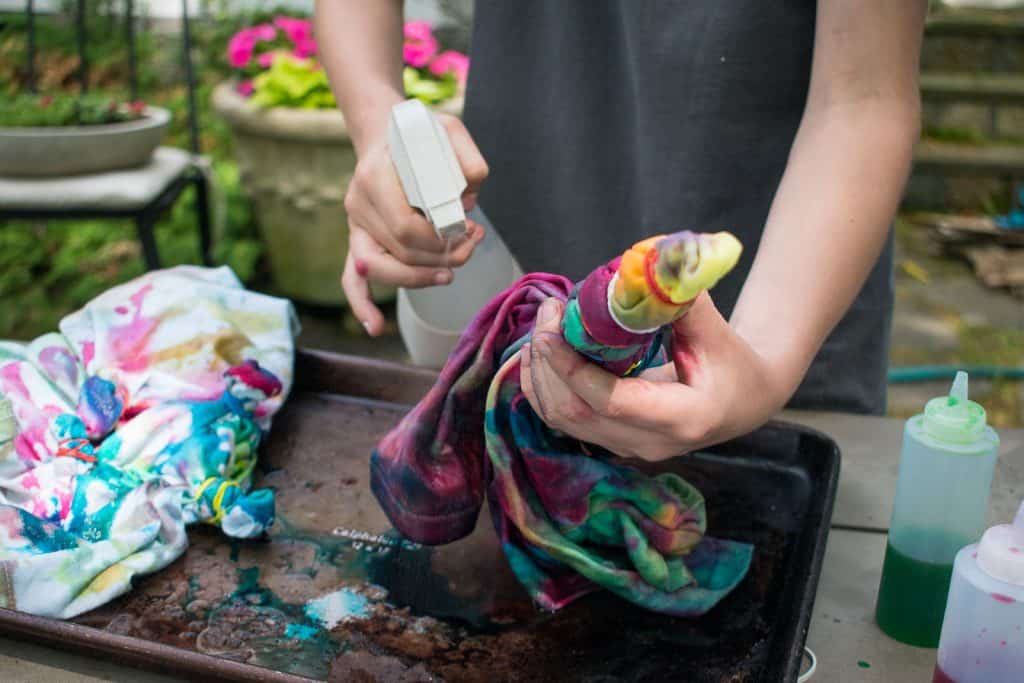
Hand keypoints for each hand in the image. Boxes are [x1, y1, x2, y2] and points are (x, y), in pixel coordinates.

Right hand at [341, 114, 488, 334]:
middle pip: (397, 252)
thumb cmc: (421, 136)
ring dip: (419, 278)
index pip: (404, 228)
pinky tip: (374, 328)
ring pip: (380, 270)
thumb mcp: (449, 131)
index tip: (466, 232)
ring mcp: (356, 225)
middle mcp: (358, 204)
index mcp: (375, 177)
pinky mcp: (359, 241)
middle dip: (440, 259)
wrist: (388, 133)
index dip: (437, 242)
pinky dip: (362, 304)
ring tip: (450, 273)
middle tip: (470, 247)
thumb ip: (467, 157)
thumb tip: (472, 191)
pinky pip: (353, 280)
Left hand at [520, 294, 786, 460]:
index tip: (550, 329)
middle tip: (547, 312)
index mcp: (680, 419)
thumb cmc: (734, 363)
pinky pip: (562, 419)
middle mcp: (648, 443)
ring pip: (561, 420)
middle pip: (575, 414)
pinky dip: (543, 386)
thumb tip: (648, 263)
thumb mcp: (717, 332)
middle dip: (548, 363)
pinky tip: (540, 353)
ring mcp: (627, 447)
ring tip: (543, 324)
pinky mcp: (611, 440)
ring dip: (540, 373)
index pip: (610, 402)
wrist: (745, 402)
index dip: (572, 368)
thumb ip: (681, 302)